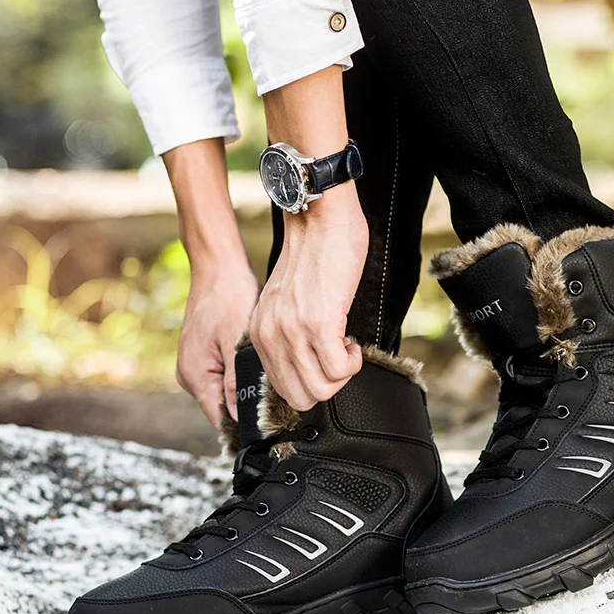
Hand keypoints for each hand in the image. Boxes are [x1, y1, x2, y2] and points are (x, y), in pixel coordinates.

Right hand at [177, 264, 259, 427]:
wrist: (218, 268)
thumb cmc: (228, 296)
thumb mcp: (237, 341)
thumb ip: (236, 381)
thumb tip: (240, 416)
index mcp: (196, 376)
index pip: (221, 420)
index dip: (247, 426)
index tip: (271, 426)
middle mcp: (191, 375)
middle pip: (224, 407)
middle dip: (249, 404)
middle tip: (279, 397)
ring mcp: (196, 366)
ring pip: (226, 392)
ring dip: (246, 387)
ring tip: (269, 375)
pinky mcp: (204, 356)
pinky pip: (224, 375)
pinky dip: (241, 373)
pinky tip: (257, 361)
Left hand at [250, 182, 366, 410]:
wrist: (319, 216)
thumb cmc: (313, 252)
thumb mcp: (286, 300)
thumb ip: (288, 331)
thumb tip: (309, 359)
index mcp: (260, 331)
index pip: (280, 387)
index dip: (310, 383)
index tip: (324, 364)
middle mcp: (270, 335)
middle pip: (300, 397)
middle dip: (328, 388)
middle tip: (340, 363)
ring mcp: (293, 331)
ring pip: (321, 388)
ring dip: (343, 376)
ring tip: (347, 351)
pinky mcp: (320, 323)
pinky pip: (340, 369)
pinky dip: (353, 363)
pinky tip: (353, 343)